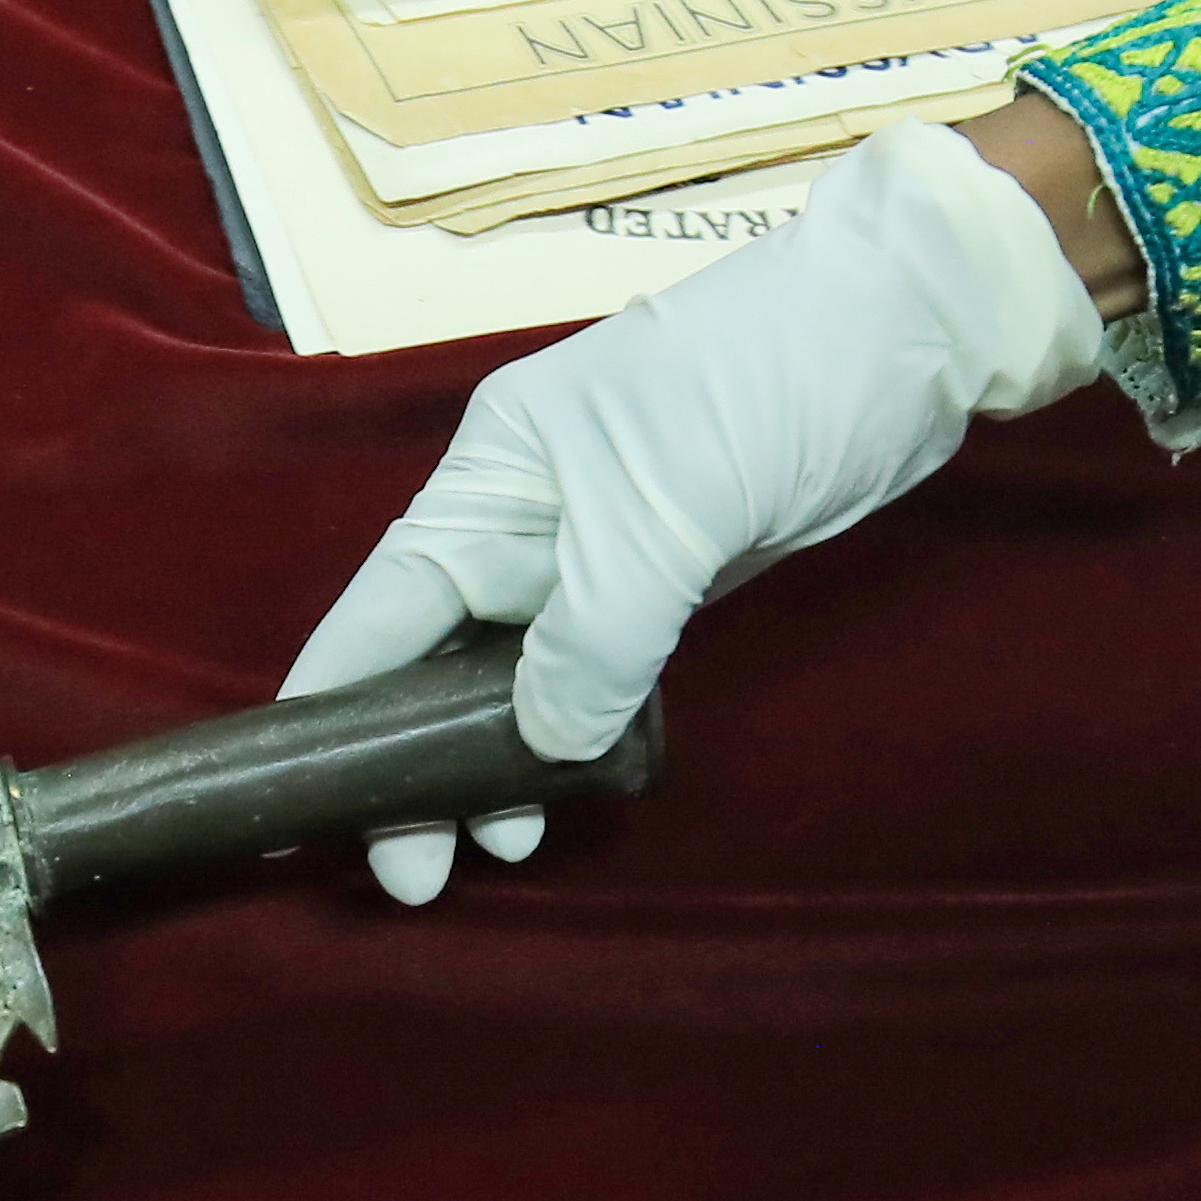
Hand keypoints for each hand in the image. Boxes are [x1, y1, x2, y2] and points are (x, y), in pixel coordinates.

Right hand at [284, 115, 1106, 902]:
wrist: (903, 327)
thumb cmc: (759, 389)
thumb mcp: (662, 517)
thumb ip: (593, 639)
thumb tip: (546, 743)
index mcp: (489, 483)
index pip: (379, 611)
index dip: (330, 705)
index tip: (297, 801)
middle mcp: (522, 519)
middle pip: (434, 657)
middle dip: (415, 763)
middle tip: (416, 873)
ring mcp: (594, 549)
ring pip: (512, 674)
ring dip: (498, 761)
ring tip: (506, 846)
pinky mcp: (665, 575)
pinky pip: (590, 669)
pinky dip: (570, 731)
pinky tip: (566, 790)